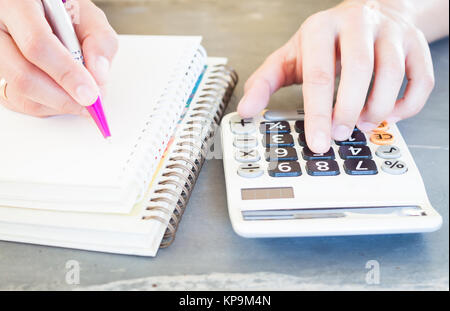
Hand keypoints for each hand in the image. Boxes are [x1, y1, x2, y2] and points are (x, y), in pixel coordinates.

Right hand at [0, 0, 117, 116]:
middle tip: (90, 103)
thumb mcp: (88, 17)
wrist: (44, 12)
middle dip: (64, 98)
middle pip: (23, 75)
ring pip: (20, 92)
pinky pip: (16, 101)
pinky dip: (46, 106)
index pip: (37, 44)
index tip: (90, 93)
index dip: (67, 73)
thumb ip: (100, 41)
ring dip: (57, 104)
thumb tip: (99, 78)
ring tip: (79, 94)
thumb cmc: (64, 11)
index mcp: (17, 4)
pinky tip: (61, 94)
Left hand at [238, 0, 434, 152]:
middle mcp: (358, 24)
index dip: (318, 113)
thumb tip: (245, 111)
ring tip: (362, 123)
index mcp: (321, 28)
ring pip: (393, 75)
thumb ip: (265, 82)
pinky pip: (422, 80)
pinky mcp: (415, 45)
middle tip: (339, 135)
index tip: (318, 142)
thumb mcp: (289, 58)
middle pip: (358, 70)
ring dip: (378, 108)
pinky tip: (389, 114)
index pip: (319, 74)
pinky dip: (407, 106)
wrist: (368, 14)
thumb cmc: (326, 43)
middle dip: (348, 111)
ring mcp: (390, 32)